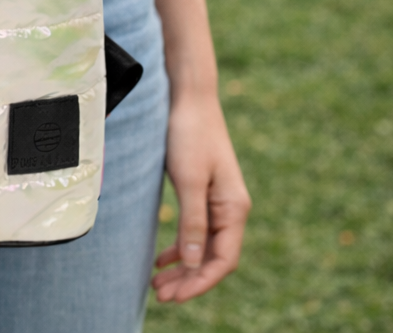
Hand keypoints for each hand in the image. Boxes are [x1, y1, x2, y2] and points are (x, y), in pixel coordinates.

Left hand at [152, 91, 250, 302]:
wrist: (190, 97)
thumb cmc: (189, 134)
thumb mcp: (188, 179)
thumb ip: (192, 221)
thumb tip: (192, 263)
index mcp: (234, 209)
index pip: (222, 260)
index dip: (199, 282)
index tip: (174, 296)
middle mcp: (231, 209)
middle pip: (212, 257)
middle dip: (188, 280)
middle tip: (160, 295)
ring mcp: (218, 201)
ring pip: (203, 246)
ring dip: (183, 266)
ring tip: (158, 284)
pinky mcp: (204, 191)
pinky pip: (196, 229)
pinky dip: (181, 246)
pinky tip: (162, 258)